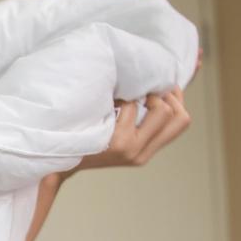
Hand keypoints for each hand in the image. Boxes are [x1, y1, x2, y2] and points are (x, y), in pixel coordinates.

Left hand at [73, 87, 190, 171]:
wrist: (57, 159)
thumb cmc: (85, 137)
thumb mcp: (116, 131)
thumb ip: (135, 115)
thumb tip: (160, 80)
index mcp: (147, 150)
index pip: (182, 122)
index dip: (180, 96)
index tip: (166, 81)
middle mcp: (142, 152)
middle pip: (181, 116)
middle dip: (167, 95)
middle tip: (145, 88)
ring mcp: (131, 149)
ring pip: (163, 110)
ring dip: (146, 95)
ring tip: (126, 96)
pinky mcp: (118, 143)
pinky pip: (132, 108)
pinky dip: (122, 99)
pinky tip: (107, 102)